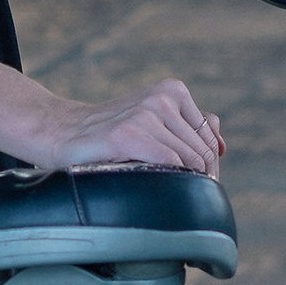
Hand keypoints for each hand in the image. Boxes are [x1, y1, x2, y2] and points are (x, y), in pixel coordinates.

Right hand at [37, 79, 224, 176]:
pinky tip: (154, 182)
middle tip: (185, 194)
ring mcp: (145, 114)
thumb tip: (222, 146)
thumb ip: (190, 127)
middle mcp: (162, 98)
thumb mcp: (154, 121)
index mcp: (172, 90)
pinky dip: (169, 178)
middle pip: (202, 150)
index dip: (210, 164)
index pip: (209, 136)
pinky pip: (169, 162)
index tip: (199, 183)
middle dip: (201, 177)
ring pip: (188, 159)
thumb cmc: (112, 133)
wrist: (63, 132)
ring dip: (185, 181)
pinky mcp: (128, 134)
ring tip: (169, 190)